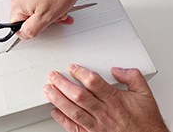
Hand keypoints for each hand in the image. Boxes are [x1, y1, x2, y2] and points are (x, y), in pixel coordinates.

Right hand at [10, 0, 90, 38]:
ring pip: (38, 12)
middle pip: (29, 20)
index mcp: (18, 7)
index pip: (17, 29)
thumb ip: (31, 29)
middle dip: (44, 23)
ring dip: (51, 15)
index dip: (31, 32)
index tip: (41, 30)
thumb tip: (24, 35)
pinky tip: (61, 4)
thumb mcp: (45, 17)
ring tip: (61, 11)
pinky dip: (53, 6)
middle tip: (54, 19)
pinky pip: (44, 3)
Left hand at [44, 64, 167, 131]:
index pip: (93, 82)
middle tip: (53, 76)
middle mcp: (104, 112)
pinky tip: (54, 111)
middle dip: (63, 84)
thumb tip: (117, 69)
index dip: (80, 73)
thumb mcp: (145, 94)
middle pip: (79, 95)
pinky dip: (62, 120)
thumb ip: (132, 77)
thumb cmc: (144, 120)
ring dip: (58, 99)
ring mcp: (96, 125)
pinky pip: (74, 127)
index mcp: (115, 100)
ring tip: (48, 90)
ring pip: (73, 110)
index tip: (72, 67)